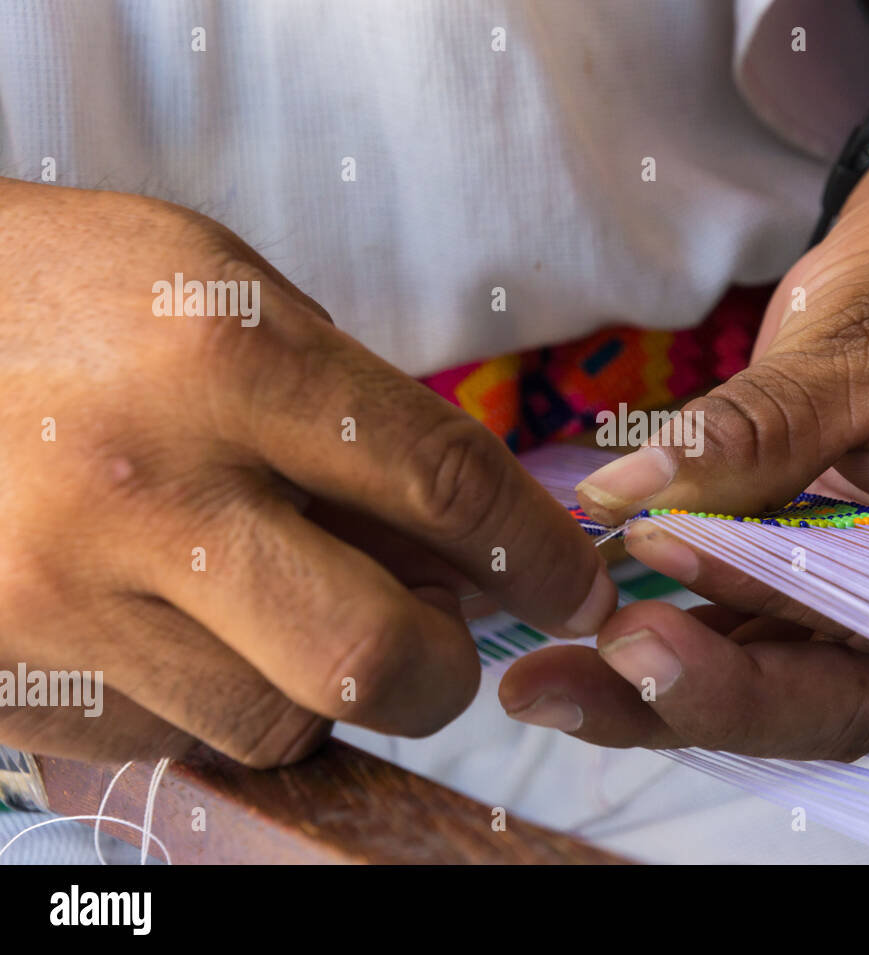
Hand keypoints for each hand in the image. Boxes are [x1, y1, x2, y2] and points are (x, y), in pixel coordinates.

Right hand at [0, 179, 614, 765]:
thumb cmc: (68, 295)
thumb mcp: (224, 292)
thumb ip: (352, 409)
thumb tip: (462, 541)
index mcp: (222, 360)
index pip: (442, 482)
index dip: (537, 552)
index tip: (579, 587)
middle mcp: (148, 493)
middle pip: (375, 655)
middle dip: (447, 670)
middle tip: (447, 639)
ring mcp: (68, 599)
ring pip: (281, 720)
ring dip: (326, 684)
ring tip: (288, 609)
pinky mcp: (18, 676)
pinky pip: (181, 737)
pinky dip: (222, 698)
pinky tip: (193, 626)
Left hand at [500, 80, 868, 758]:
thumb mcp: (864, 334)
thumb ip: (758, 427)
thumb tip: (628, 495)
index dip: (780, 590)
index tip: (661, 546)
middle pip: (845, 697)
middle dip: (712, 697)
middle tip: (586, 672)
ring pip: (790, 691)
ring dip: (672, 696)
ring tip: (551, 686)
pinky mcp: (840, 594)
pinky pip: (762, 643)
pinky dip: (685, 647)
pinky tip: (592, 653)